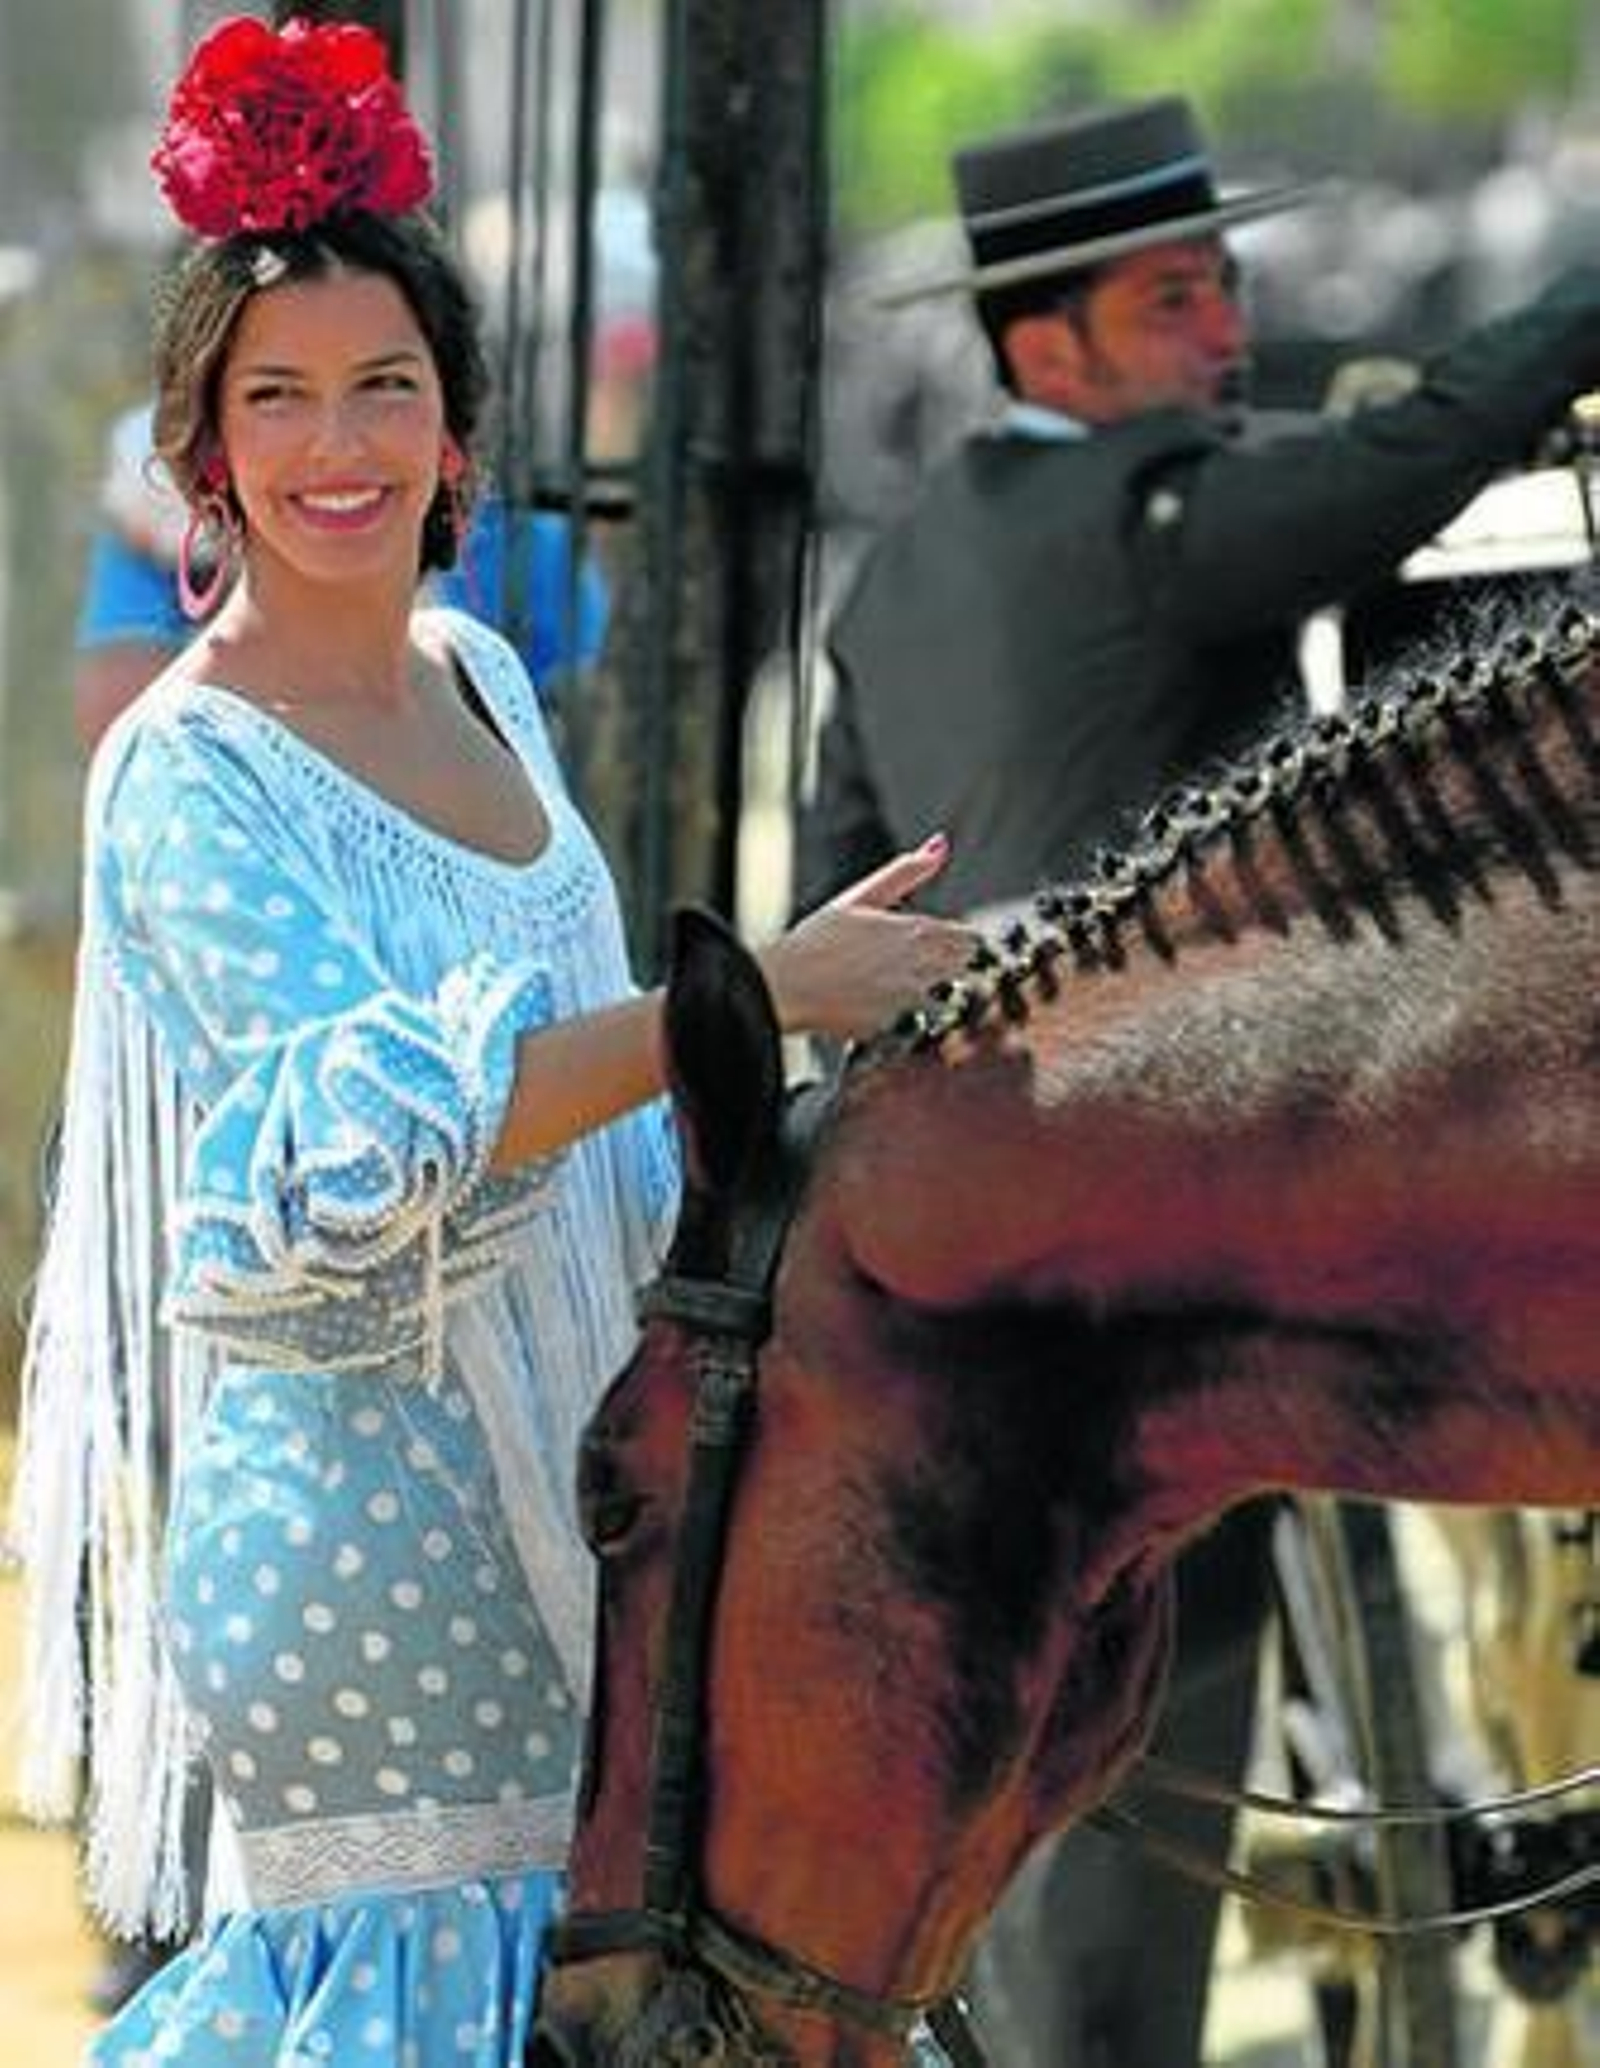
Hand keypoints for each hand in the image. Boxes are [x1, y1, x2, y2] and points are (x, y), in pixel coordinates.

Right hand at [760, 835, 980, 1039]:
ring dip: (939, 998)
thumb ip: (906, 872)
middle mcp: (920, 967)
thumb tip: (941, 845)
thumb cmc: (816, 941)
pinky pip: (924, 1029)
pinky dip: (917, 1023)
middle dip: (953, 969)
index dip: (961, 945)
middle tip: (923, 971)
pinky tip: (889, 1015)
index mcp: (915, 931)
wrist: (786, 986)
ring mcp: (911, 1002)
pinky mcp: (898, 1031)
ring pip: (950, 1002)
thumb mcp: (860, 896)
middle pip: (964, 971)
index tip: (947, 948)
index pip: (968, 940)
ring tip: (900, 993)